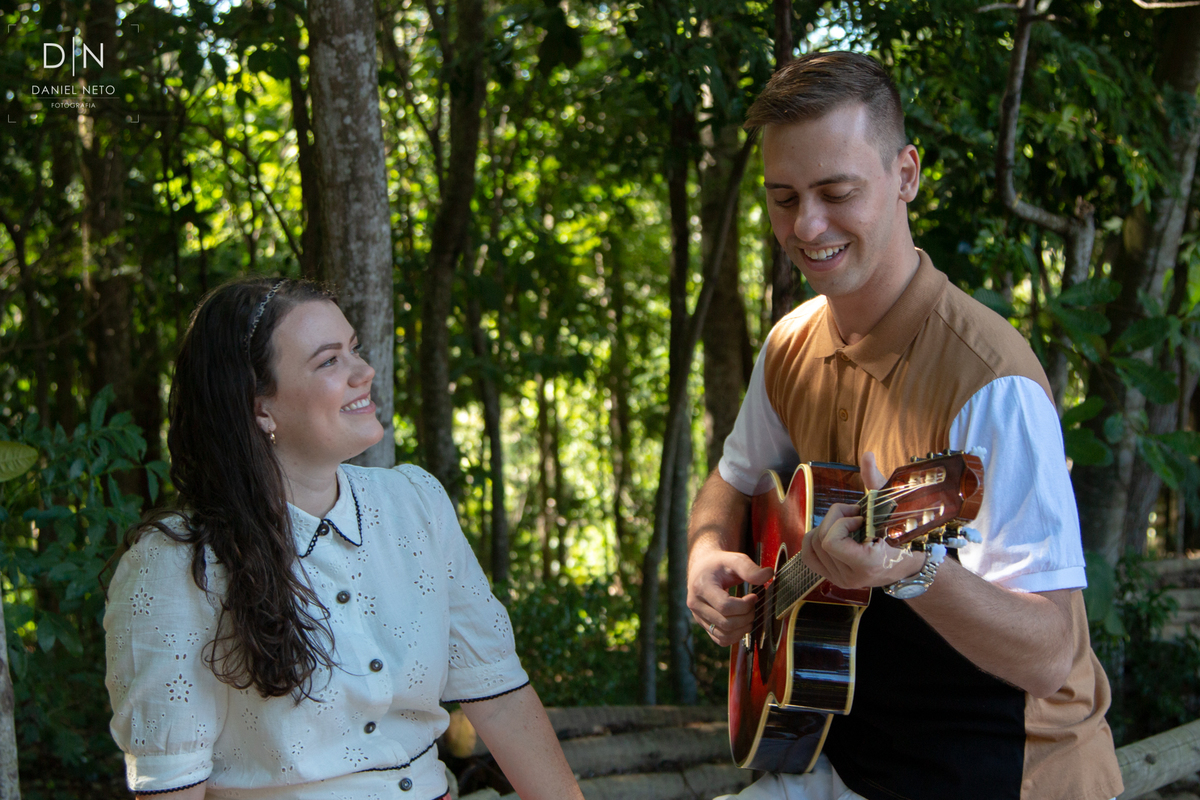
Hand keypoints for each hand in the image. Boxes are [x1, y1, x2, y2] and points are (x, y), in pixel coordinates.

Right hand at [687, 545, 772, 646]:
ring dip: (742, 629)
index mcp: (701, 587)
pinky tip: (742, 622)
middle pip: (726, 623)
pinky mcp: (703, 625)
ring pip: (724, 636)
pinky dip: (735, 636)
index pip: (725, 606)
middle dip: (746, 617)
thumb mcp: (734, 559)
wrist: (703, 568)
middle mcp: (695, 604)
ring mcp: (698, 617)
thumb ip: (750, 568)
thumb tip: (768, 575)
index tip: (754, 597)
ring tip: (749, 615)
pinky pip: (721, 640)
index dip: (745, 606)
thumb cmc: (719, 564)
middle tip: (754, 607)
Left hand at [800, 452, 922, 589]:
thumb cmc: (902, 534)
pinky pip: (809, 554)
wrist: (907, 564)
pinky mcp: (832, 577)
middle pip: (819, 539)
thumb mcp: (891, 506)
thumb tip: (867, 455)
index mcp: (868, 564)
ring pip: (812, 545)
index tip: (861, 517)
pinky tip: (834, 532)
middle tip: (855, 515)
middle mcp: (851, 576)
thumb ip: (876, 481)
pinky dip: (816, 538)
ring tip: (847, 524)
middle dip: (834, 520)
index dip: (841, 522)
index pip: (831, 542)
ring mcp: (839, 579)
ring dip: (826, 527)